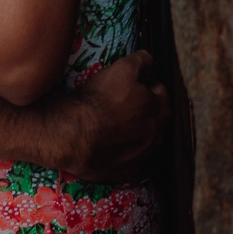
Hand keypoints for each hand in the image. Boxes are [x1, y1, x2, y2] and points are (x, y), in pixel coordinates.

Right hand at [56, 50, 168, 183]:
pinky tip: (121, 148)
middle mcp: (159, 133)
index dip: (144, 86)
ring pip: (151, 139)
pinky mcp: (135, 172)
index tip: (129, 88)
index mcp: (160, 107)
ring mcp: (148, 155)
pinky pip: (142, 162)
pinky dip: (135, 155)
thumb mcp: (122, 68)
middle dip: (146, 109)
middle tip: (123, 106)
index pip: (159, 91)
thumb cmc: (98, 101)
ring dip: (141, 132)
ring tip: (119, 127)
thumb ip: (143, 61)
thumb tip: (150, 62)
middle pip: (158, 116)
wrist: (73, 136)